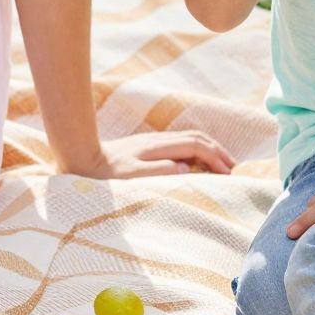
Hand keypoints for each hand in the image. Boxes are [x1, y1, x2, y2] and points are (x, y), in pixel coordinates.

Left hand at [80, 131, 234, 177]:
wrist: (79, 158)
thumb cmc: (104, 174)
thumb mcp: (130, 176)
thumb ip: (159, 171)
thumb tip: (186, 167)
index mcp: (157, 146)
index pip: (196, 146)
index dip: (216, 158)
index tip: (228, 174)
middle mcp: (157, 140)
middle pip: (197, 138)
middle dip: (218, 151)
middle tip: (234, 167)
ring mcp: (152, 141)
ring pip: (189, 139)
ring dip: (209, 149)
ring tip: (221, 164)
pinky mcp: (147, 146)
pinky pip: (180, 144)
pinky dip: (196, 151)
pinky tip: (196, 163)